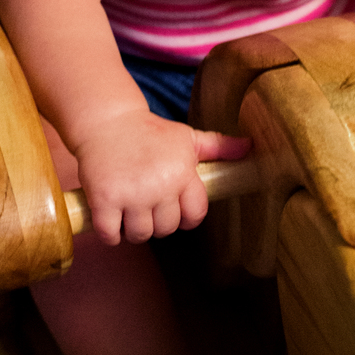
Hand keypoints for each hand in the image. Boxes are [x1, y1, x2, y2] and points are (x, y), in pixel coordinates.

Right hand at [72, 108, 249, 244]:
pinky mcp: (104, 199)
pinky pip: (110, 234)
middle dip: (156, 220)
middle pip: (166, 229)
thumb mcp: (186, 137)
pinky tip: (109, 216)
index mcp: (182, 172)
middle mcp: (160, 184)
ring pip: (140, 234)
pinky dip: (110, 232)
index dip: (184, 216)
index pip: (194, 216)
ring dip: (133, 228)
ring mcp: (132, 193)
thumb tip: (250, 147)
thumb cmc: (149, 131)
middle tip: (145, 202)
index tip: (171, 207)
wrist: (106, 120)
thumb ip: (218, 147)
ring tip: (127, 208)